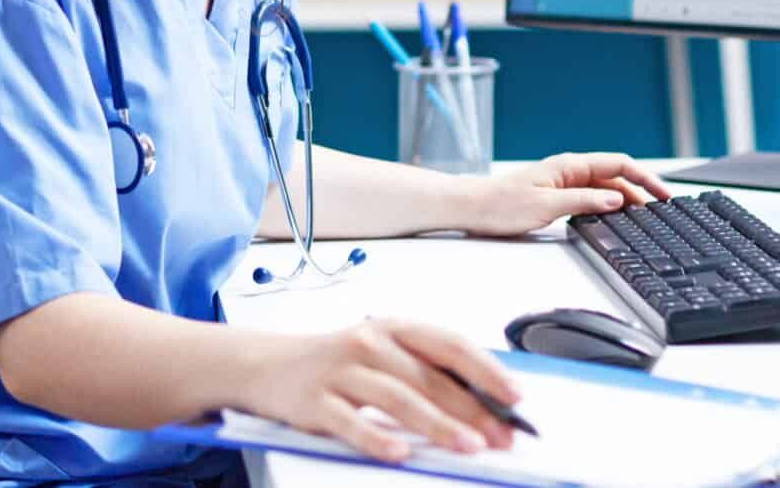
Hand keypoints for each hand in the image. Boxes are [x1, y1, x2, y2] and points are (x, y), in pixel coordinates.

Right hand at [243, 319, 519, 463]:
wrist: (265, 364)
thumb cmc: (335, 363)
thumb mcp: (381, 354)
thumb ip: (425, 373)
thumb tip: (482, 406)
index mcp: (392, 328)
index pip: (448, 344)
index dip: (485, 370)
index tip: (514, 398)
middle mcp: (367, 342)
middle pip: (428, 376)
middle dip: (471, 409)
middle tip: (500, 436)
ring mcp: (340, 371)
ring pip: (397, 397)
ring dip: (437, 423)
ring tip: (467, 445)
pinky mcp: (315, 400)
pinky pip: (350, 421)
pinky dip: (376, 437)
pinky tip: (398, 452)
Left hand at [461, 152, 671, 236]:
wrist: (472, 208)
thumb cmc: (501, 204)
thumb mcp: (546, 204)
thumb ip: (583, 200)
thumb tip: (617, 198)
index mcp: (569, 165)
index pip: (618, 163)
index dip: (644, 177)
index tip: (663, 193)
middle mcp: (570, 171)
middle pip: (616, 176)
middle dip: (641, 190)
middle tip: (662, 209)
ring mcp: (565, 183)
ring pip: (605, 188)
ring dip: (626, 200)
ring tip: (646, 217)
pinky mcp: (558, 197)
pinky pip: (591, 198)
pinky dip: (608, 206)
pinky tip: (616, 219)